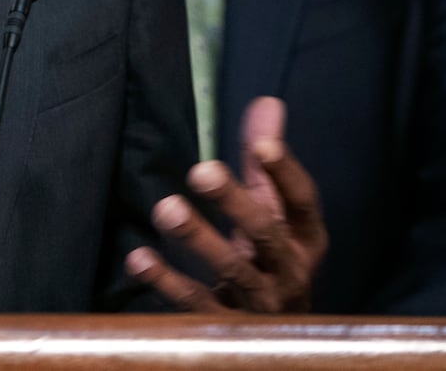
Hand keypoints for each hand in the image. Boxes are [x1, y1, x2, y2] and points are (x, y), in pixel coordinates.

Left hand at [126, 96, 326, 312]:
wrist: (275, 342)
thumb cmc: (270, 260)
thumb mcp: (273, 212)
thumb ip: (264, 163)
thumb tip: (268, 103)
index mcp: (305, 239)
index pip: (301, 203)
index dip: (285, 174)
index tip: (263, 147)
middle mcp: (290, 272)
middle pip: (266, 234)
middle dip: (236, 202)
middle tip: (201, 170)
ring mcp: (262, 305)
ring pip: (233, 271)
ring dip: (198, 239)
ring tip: (166, 208)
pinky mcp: (229, 330)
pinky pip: (197, 307)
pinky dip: (167, 282)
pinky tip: (140, 258)